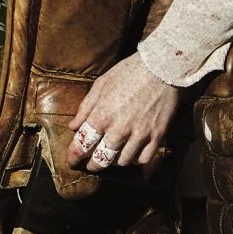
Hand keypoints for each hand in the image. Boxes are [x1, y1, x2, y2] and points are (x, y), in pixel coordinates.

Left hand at [67, 53, 180, 172]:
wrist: (160, 68)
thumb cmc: (128, 72)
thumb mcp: (101, 85)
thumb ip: (85, 108)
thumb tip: (74, 126)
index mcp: (102, 115)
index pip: (83, 144)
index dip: (74, 156)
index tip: (72, 160)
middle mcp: (119, 129)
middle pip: (101, 159)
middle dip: (93, 165)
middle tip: (91, 165)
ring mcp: (140, 134)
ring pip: (122, 162)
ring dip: (114, 162)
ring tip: (112, 156)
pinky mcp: (157, 136)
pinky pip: (143, 159)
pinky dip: (135, 160)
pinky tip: (132, 153)